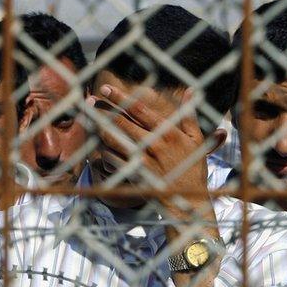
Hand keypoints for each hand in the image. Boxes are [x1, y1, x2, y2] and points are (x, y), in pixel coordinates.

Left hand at [88, 84, 209, 200]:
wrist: (187, 199)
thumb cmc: (192, 168)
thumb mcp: (196, 140)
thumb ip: (189, 115)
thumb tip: (191, 90)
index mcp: (168, 132)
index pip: (139, 109)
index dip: (120, 97)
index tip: (106, 88)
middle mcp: (154, 143)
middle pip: (121, 121)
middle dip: (103, 109)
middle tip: (90, 100)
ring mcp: (143, 159)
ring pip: (114, 139)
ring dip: (100, 128)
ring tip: (90, 119)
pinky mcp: (135, 174)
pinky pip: (113, 159)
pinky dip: (104, 151)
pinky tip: (98, 145)